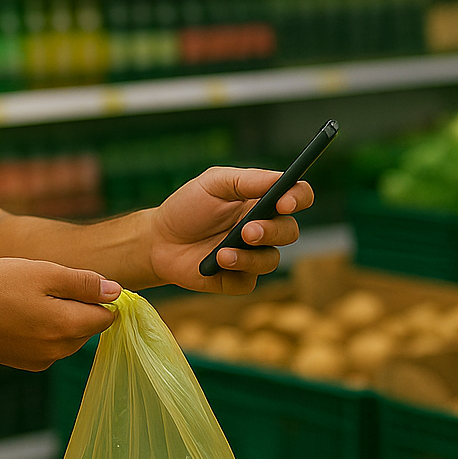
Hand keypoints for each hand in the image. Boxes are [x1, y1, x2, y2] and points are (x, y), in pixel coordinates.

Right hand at [0, 257, 118, 370]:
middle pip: (88, 326)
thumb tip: (116, 291)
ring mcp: (43, 360)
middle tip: (45, 285)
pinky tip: (19, 316)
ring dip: (60, 317)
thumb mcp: (42, 273)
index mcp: (70, 326)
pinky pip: (49, 345)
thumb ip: (83, 283)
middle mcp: (62, 350)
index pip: (108, 315)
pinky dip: (42, 330)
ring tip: (28, 298)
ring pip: (68, 336)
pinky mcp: (27, 364)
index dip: (100, 295)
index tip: (76, 280)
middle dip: (77, 306)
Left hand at [147, 166, 313, 294]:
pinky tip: (216, 263)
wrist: (159, 240)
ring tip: (223, 253)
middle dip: (272, 231)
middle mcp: (264, 229)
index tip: (285, 202)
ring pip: (271, 260)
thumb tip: (281, 178)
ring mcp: (253, 256)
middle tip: (249, 230)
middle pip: (289, 231)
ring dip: (251, 256)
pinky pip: (250, 280)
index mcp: (262, 201)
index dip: (298, 198)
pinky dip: (236, 271)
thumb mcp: (213, 183)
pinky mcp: (239, 279)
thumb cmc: (188, 207)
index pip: (297, 197)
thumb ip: (247, 180)